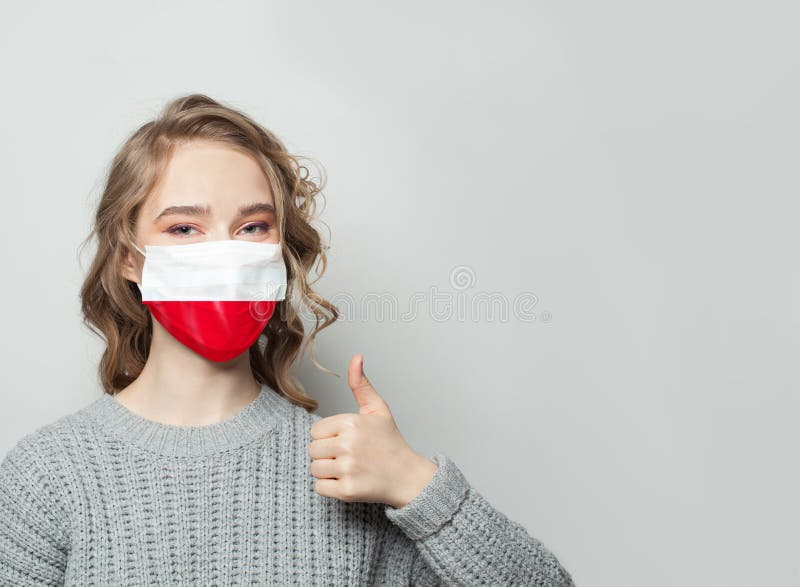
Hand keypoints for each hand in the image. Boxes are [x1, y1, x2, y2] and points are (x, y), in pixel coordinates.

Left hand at [308, 354, 438, 508]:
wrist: (408, 476)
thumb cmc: (390, 442)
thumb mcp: (378, 409)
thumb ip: (361, 384)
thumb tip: (356, 357)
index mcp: (351, 423)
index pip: (315, 431)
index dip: (328, 437)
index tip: (346, 441)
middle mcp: (348, 444)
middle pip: (313, 450)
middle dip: (327, 454)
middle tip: (349, 456)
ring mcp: (348, 468)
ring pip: (314, 469)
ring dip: (327, 471)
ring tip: (349, 468)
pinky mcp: (348, 490)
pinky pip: (320, 488)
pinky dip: (330, 487)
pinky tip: (348, 481)